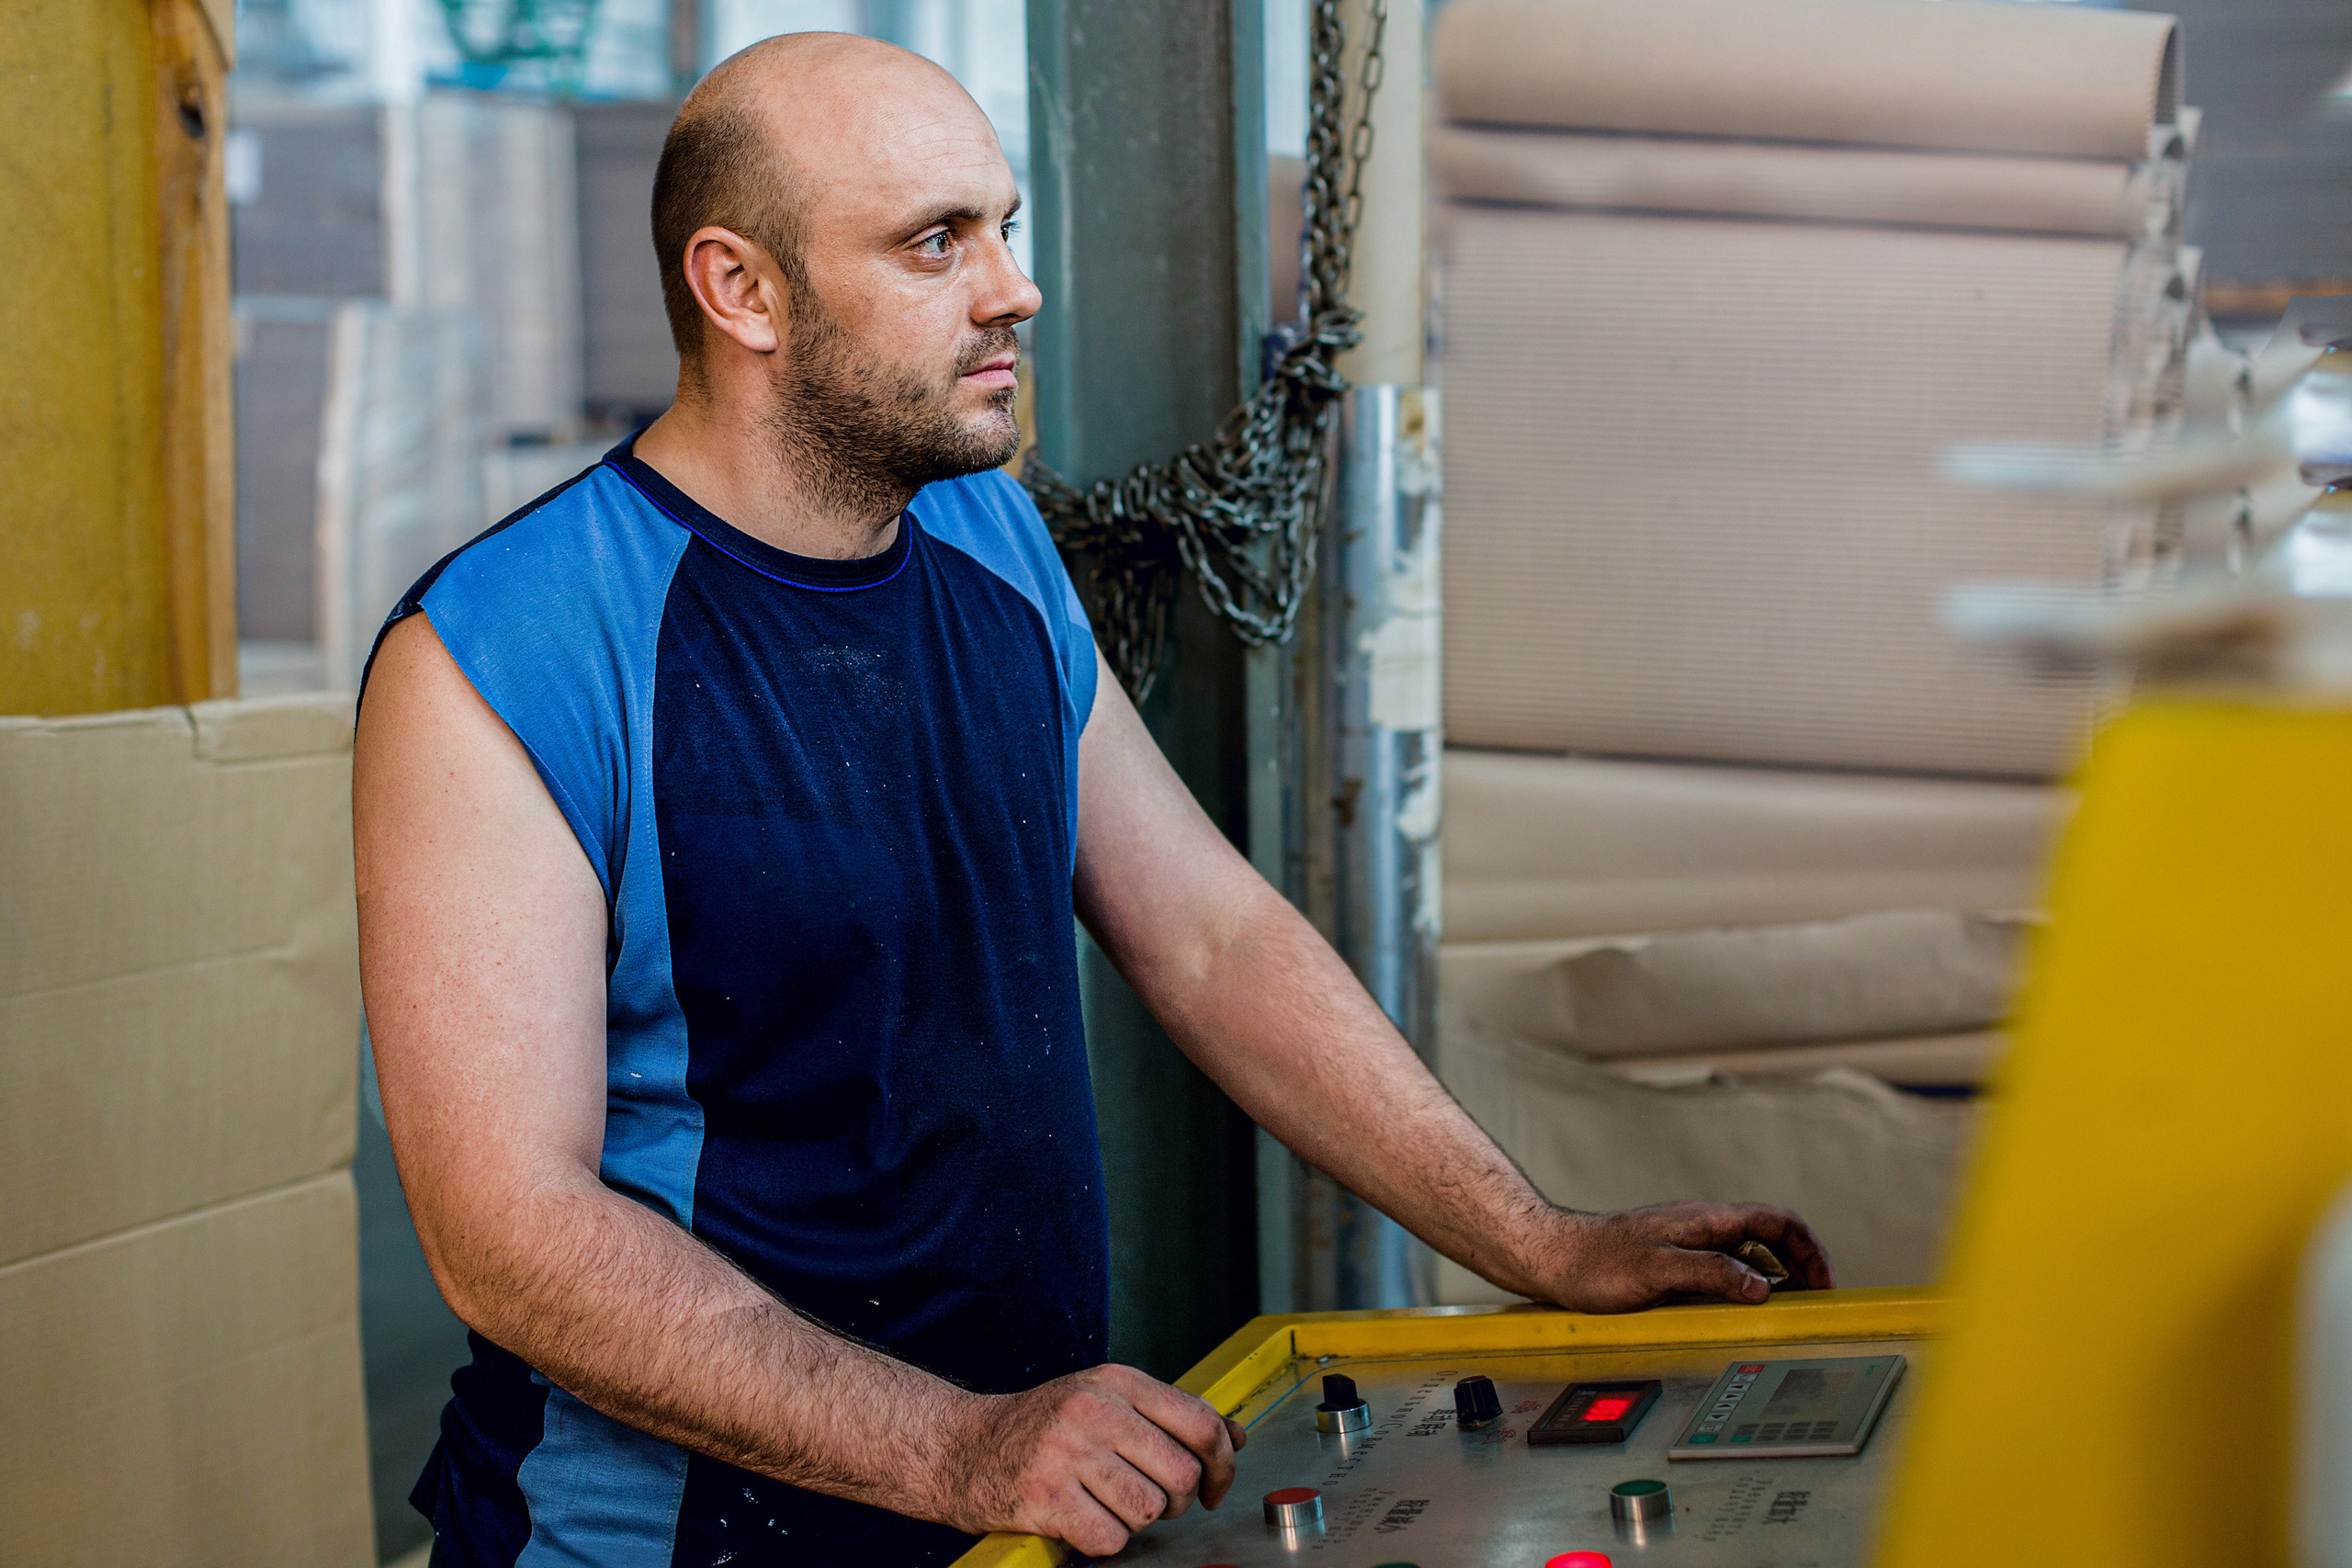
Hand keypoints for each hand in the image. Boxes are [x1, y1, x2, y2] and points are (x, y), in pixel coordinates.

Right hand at [938, 1363, 1248, 1555]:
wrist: (962, 1447)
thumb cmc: (1041, 1427)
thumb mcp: (1106, 1400)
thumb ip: (1168, 1415)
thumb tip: (1233, 1436)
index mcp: (1116, 1380)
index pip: (1200, 1421)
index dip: (1222, 1463)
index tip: (1216, 1485)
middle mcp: (1093, 1410)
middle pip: (1181, 1474)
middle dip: (1176, 1501)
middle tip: (1149, 1500)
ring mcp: (1068, 1453)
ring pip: (1149, 1510)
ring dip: (1136, 1521)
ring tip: (1106, 1504)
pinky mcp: (1046, 1497)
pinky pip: (1111, 1539)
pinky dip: (1103, 1541)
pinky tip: (1081, 1519)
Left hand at [1519, 1202, 1835, 1313]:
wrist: (1550, 1258)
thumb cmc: (1595, 1263)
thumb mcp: (1657, 1271)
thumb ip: (1710, 1275)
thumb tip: (1761, 1287)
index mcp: (1706, 1221)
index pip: (1777, 1221)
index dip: (1809, 1249)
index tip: (1823, 1284)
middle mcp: (1702, 1228)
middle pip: (1769, 1239)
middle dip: (1798, 1268)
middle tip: (1809, 1305)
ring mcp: (1688, 1245)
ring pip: (1746, 1257)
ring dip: (1770, 1281)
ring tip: (1779, 1314)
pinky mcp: (1672, 1264)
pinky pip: (1721, 1273)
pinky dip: (1740, 1290)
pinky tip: (1734, 1315)